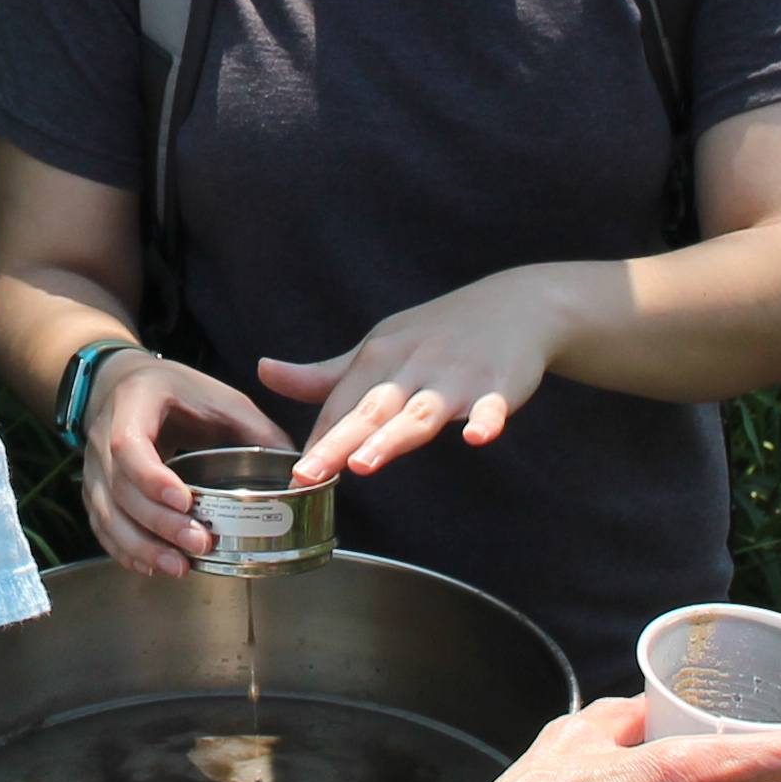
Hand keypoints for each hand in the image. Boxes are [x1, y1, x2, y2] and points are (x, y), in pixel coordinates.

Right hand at [75, 351, 288, 576]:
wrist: (123, 383)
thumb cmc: (176, 391)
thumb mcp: (220, 397)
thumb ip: (257, 431)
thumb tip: (299, 473)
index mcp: (134, 403)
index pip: (130, 445)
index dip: (153, 478)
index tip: (186, 501)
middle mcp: (103, 436)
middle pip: (120, 488)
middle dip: (159, 523)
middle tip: (198, 544)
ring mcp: (93, 466)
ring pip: (106, 514)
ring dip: (142, 546)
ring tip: (179, 567)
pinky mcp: (96, 490)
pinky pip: (102, 526)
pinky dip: (124, 550)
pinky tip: (151, 566)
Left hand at [263, 267, 580, 484]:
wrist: (516, 305)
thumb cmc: (437, 333)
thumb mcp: (379, 347)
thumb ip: (326, 375)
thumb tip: (264, 372)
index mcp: (380, 357)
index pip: (342, 405)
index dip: (318, 440)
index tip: (295, 476)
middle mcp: (413, 365)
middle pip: (372, 409)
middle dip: (339, 441)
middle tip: (310, 473)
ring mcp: (457, 375)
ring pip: (421, 410)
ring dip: (394, 436)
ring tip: (365, 462)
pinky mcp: (499, 383)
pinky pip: (492, 406)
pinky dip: (487, 420)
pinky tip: (477, 438)